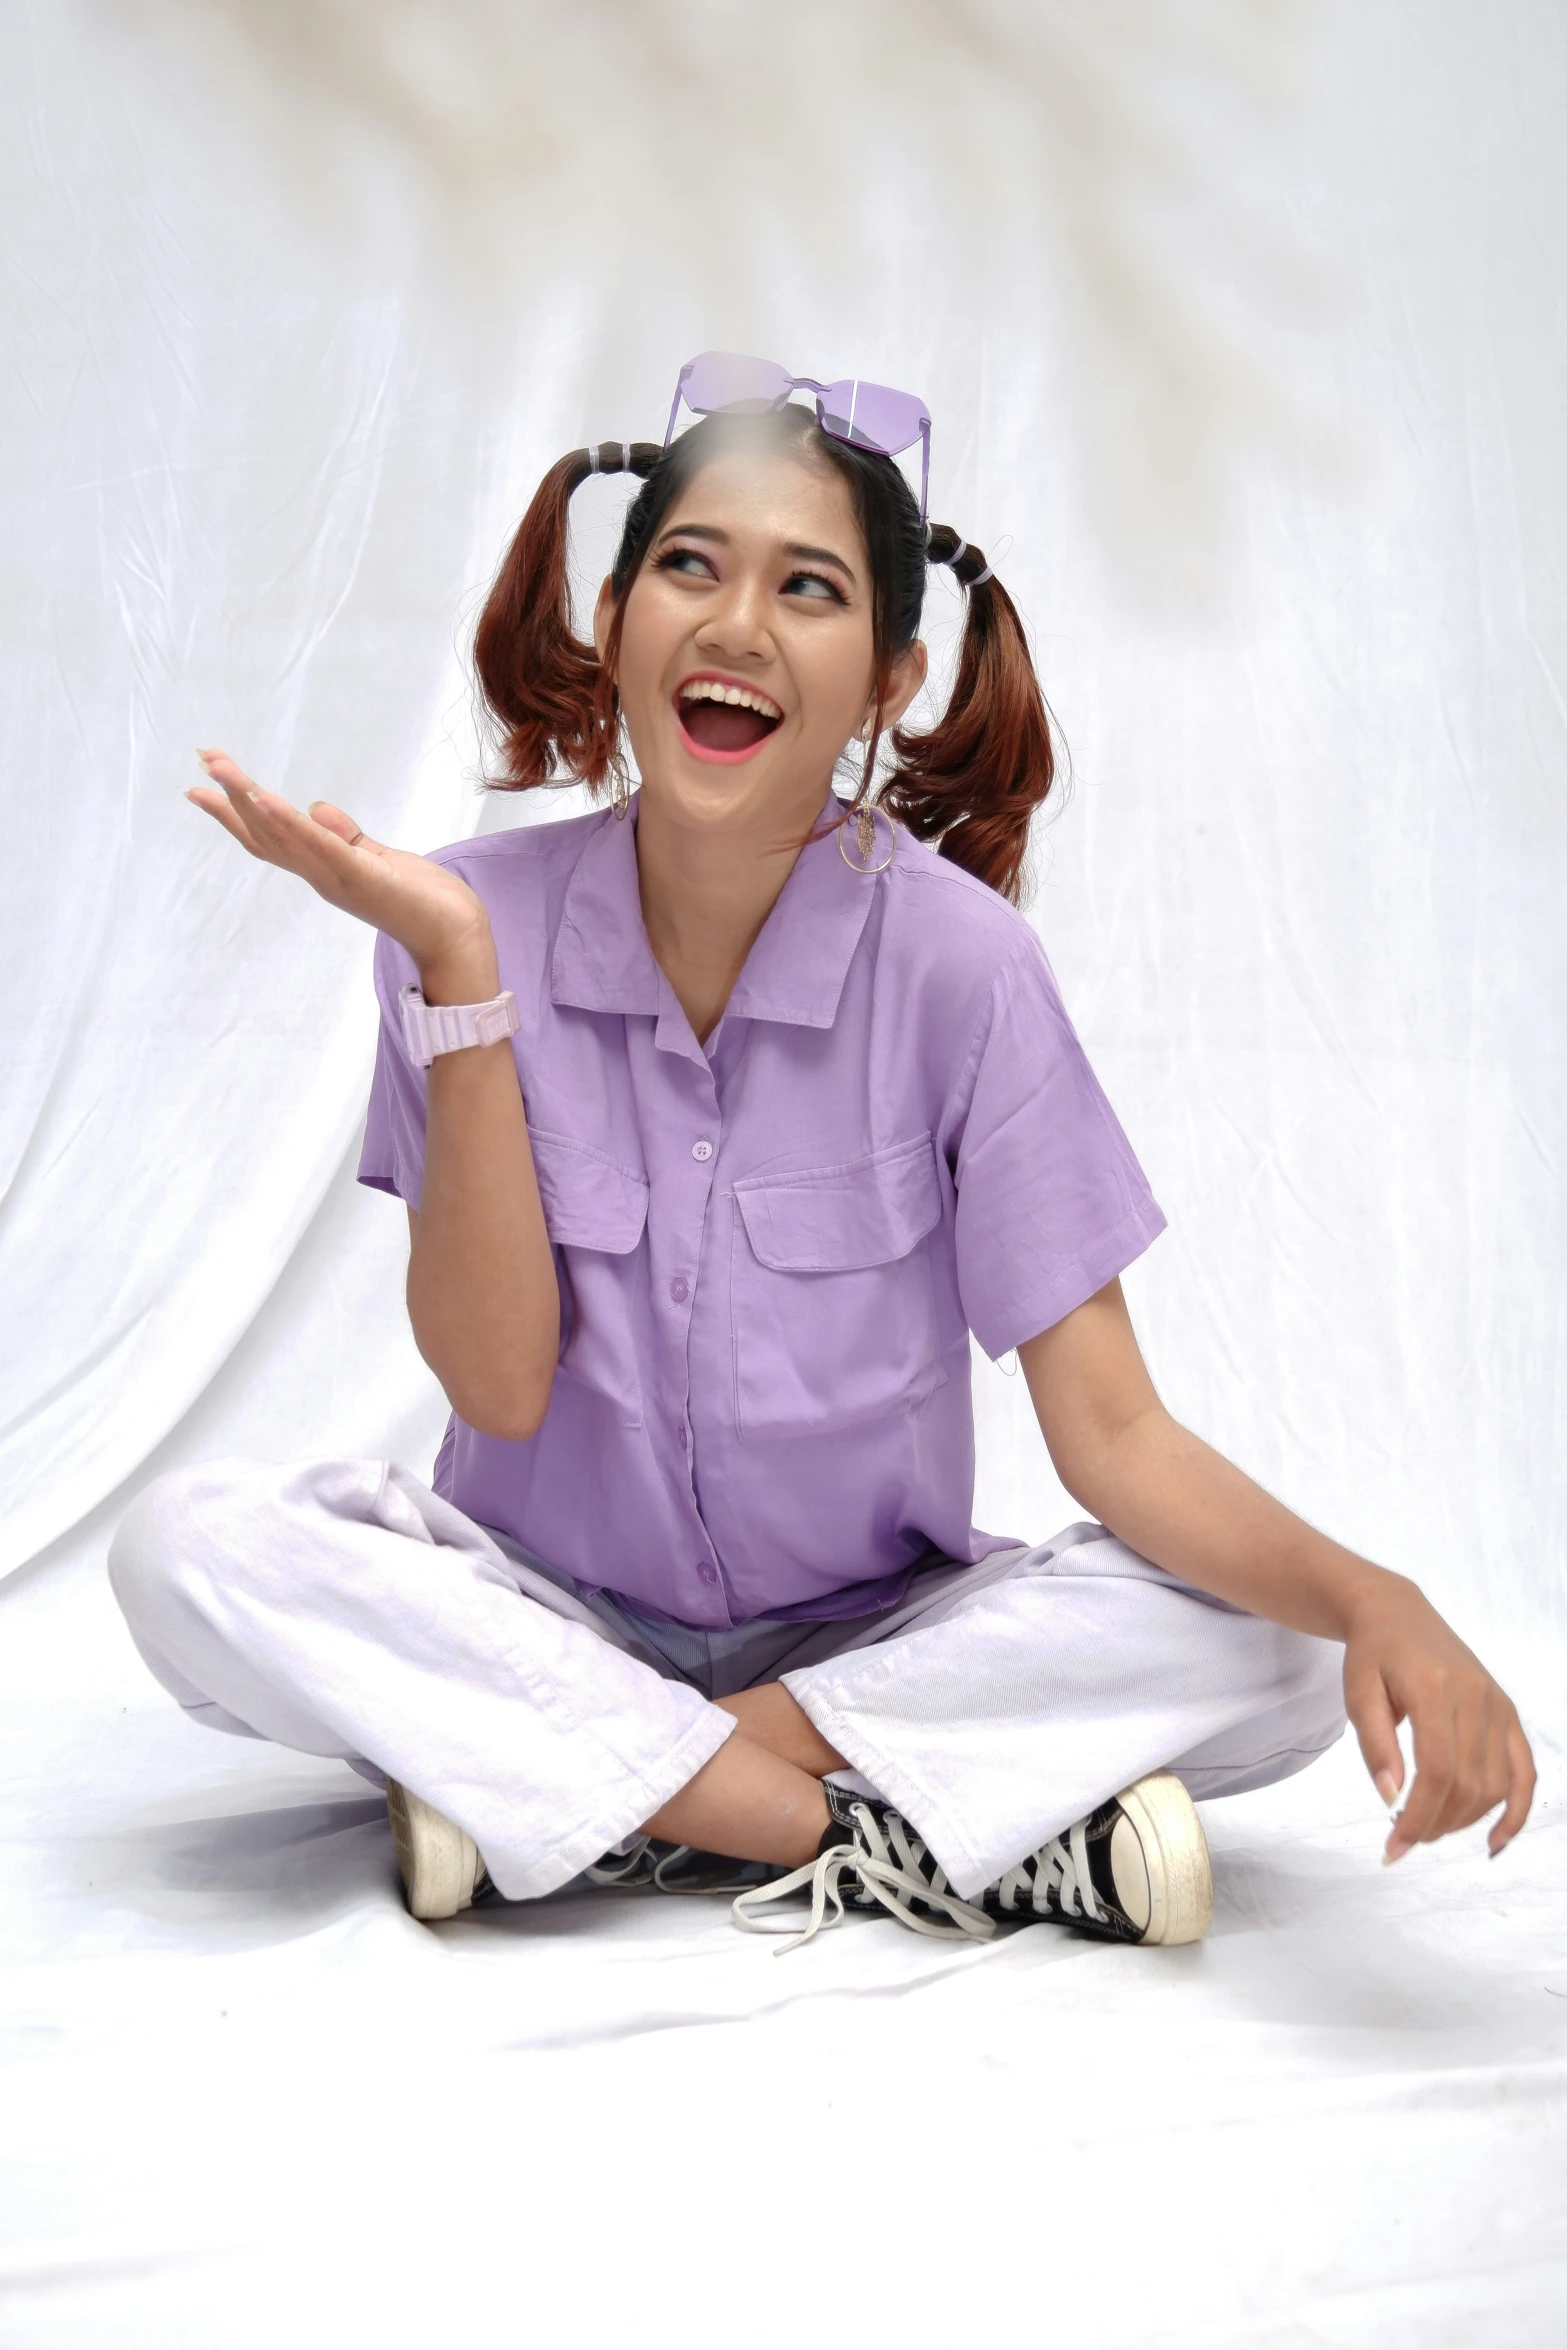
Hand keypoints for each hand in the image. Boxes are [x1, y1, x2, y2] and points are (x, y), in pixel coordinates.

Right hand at [188, 749, 495, 996]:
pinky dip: (290, 823)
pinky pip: (319, 846)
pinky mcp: (361, 875)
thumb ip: (347, 837)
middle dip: (230, 797)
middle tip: (203, 759)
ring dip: (247, 801)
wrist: (455, 935)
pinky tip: (265, 799)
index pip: (270, 838)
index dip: (236, 812)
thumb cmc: (422, 900)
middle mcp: (321, 876)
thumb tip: (316, 808)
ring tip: (220, 768)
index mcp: (323, 870)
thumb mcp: (378, 858)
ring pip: (281, 836)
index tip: (204, 783)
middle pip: (264, 834)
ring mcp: (337, 877)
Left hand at [1343, 1575, 1534, 1861]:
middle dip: (1436, 1823)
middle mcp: (1477, 1697)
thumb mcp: (1358, 1694)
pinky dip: (1516, 1810)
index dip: (1418, 1817)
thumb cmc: (1372, 1655)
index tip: (1394, 1849)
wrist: (1397, 1614)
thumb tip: (1390, 1799)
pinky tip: (1494, 1841)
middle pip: (1467, 1783)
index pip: (1437, 1771)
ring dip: (1464, 1820)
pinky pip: (1525, 1770)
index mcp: (1436, 1689)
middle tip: (1404, 1839)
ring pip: (1494, 1784)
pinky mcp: (1508, 1713)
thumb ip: (1375, 1746)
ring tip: (1429, 1829)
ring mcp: (1498, 1705)